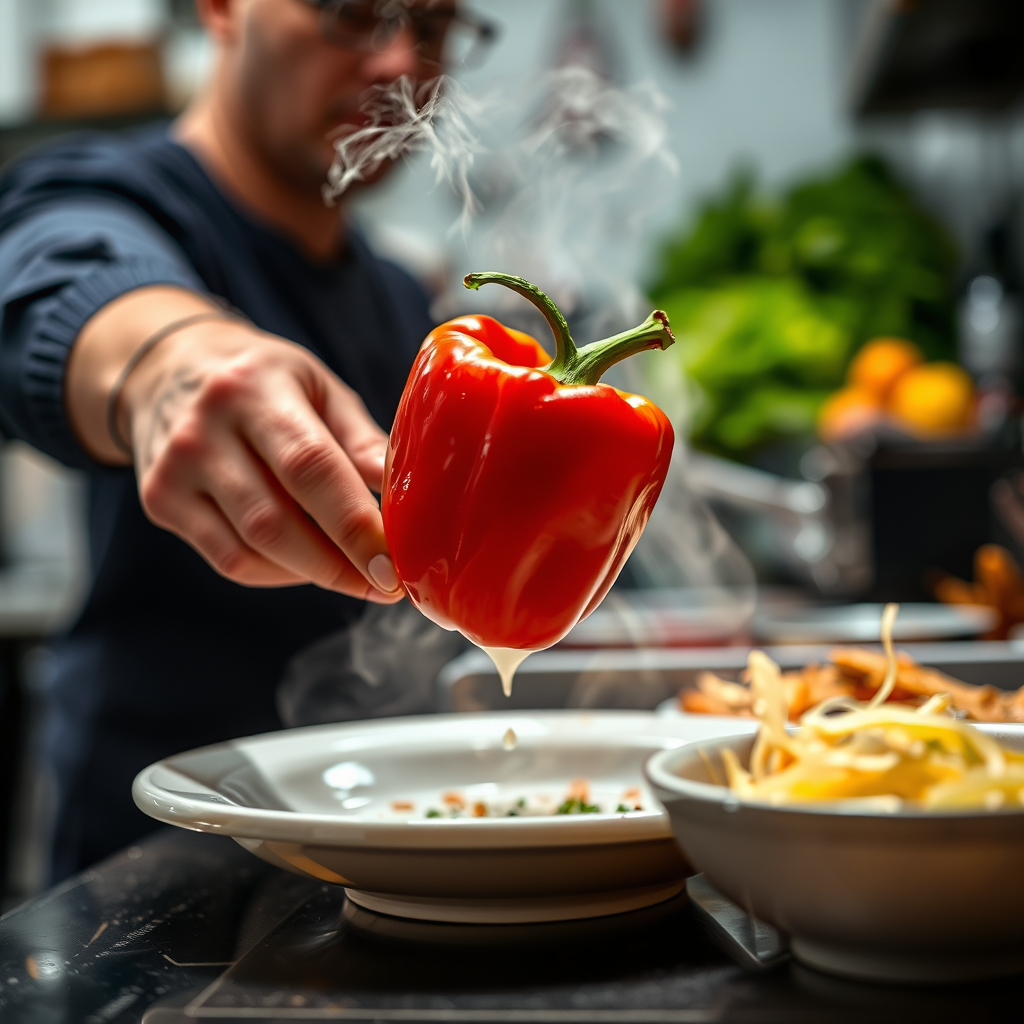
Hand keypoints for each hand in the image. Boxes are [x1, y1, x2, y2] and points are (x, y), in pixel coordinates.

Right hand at [68, 287, 402, 601]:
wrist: (169, 369)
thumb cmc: (266, 380)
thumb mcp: (319, 387)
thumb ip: (362, 440)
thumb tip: (410, 494)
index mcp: (253, 388)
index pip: (309, 467)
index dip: (354, 525)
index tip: (393, 566)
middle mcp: (204, 429)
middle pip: (275, 521)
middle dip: (339, 565)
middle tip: (386, 585)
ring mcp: (173, 470)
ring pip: (250, 550)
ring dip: (314, 573)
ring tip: (355, 574)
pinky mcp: (160, 502)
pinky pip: (230, 560)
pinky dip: (278, 572)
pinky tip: (308, 562)